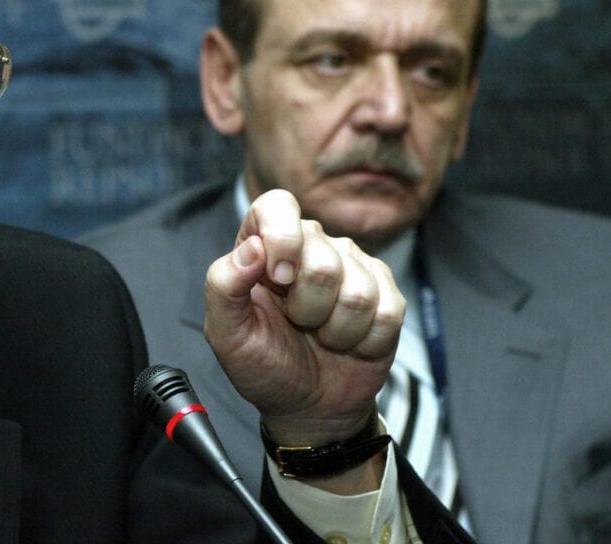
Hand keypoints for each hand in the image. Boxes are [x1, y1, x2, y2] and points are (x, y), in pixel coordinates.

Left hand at [203, 189, 403, 447]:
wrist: (308, 406)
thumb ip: (223, 285)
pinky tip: (348, 343)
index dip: (282, 238)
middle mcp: (311, 244)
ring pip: (358, 291)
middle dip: (307, 308)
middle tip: (297, 324)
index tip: (279, 280)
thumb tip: (251, 247)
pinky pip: (387, 312)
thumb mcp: (227, 333)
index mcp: (264, 243)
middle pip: (323, 258)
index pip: (277, 205)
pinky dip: (364, 340)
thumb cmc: (263, 364)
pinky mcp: (386, 292)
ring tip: (320, 336)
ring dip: (335, 330)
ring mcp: (353, 265)